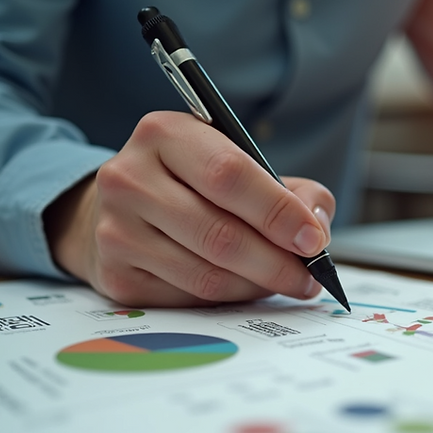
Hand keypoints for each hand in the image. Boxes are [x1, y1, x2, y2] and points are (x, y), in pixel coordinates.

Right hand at [45, 111, 335, 306]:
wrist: (120, 207)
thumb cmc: (192, 183)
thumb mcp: (238, 161)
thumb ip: (291, 189)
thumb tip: (317, 227)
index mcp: (164, 134)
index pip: (228, 175)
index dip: (278, 212)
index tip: (314, 240)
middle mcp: (129, 178)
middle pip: (219, 234)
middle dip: (276, 262)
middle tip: (310, 276)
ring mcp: (115, 230)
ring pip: (206, 275)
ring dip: (256, 285)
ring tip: (285, 281)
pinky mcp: (115, 275)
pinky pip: (188, 298)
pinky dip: (227, 298)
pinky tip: (245, 287)